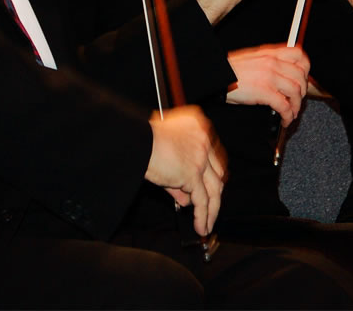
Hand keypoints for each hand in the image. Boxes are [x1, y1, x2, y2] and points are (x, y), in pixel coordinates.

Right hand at [145, 106, 226, 235]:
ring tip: (208, 224)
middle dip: (214, 191)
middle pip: (217, 172)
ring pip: (214, 188)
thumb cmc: (142, 137)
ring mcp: (200, 156)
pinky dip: (203, 216)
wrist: (135, 138)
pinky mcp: (193, 173)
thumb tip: (185, 198)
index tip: (209, 186)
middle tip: (211, 207)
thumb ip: (177, 174)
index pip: (212, 154)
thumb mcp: (163, 153)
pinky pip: (202, 200)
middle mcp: (203, 139)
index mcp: (197, 126)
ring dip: (213, 209)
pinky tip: (201, 227)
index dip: (211, 173)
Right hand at [226, 45, 309, 124]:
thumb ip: (269, 62)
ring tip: (292, 112)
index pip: (299, 55)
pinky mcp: (265, 92)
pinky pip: (285, 106)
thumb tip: (282, 73)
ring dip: (296, 106)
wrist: (217, 76)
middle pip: (300, 76)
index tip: (304, 79)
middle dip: (302, 91)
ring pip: (296, 92)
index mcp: (270, 53)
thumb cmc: (231, 70)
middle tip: (297, 99)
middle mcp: (273, 62)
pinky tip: (284, 119)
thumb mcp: (253, 58)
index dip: (305, 69)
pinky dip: (288, 115)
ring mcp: (270, 77)